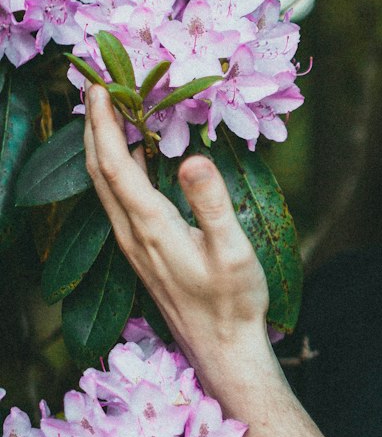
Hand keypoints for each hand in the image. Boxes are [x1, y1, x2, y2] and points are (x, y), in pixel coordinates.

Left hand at [84, 85, 269, 383]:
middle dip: (93, 127)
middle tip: (97, 88)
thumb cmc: (233, 302)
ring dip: (102, 148)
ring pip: (105, 188)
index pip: (115, 165)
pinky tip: (134, 158)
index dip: (103, 124)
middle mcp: (132, 234)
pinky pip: (118, 201)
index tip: (99, 87)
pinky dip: (118, 170)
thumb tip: (192, 159)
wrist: (223, 348)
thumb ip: (211, 203)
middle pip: (99, 172)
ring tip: (109, 113)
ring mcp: (133, 245)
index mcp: (150, 227)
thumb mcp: (233, 250)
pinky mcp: (143, 252)